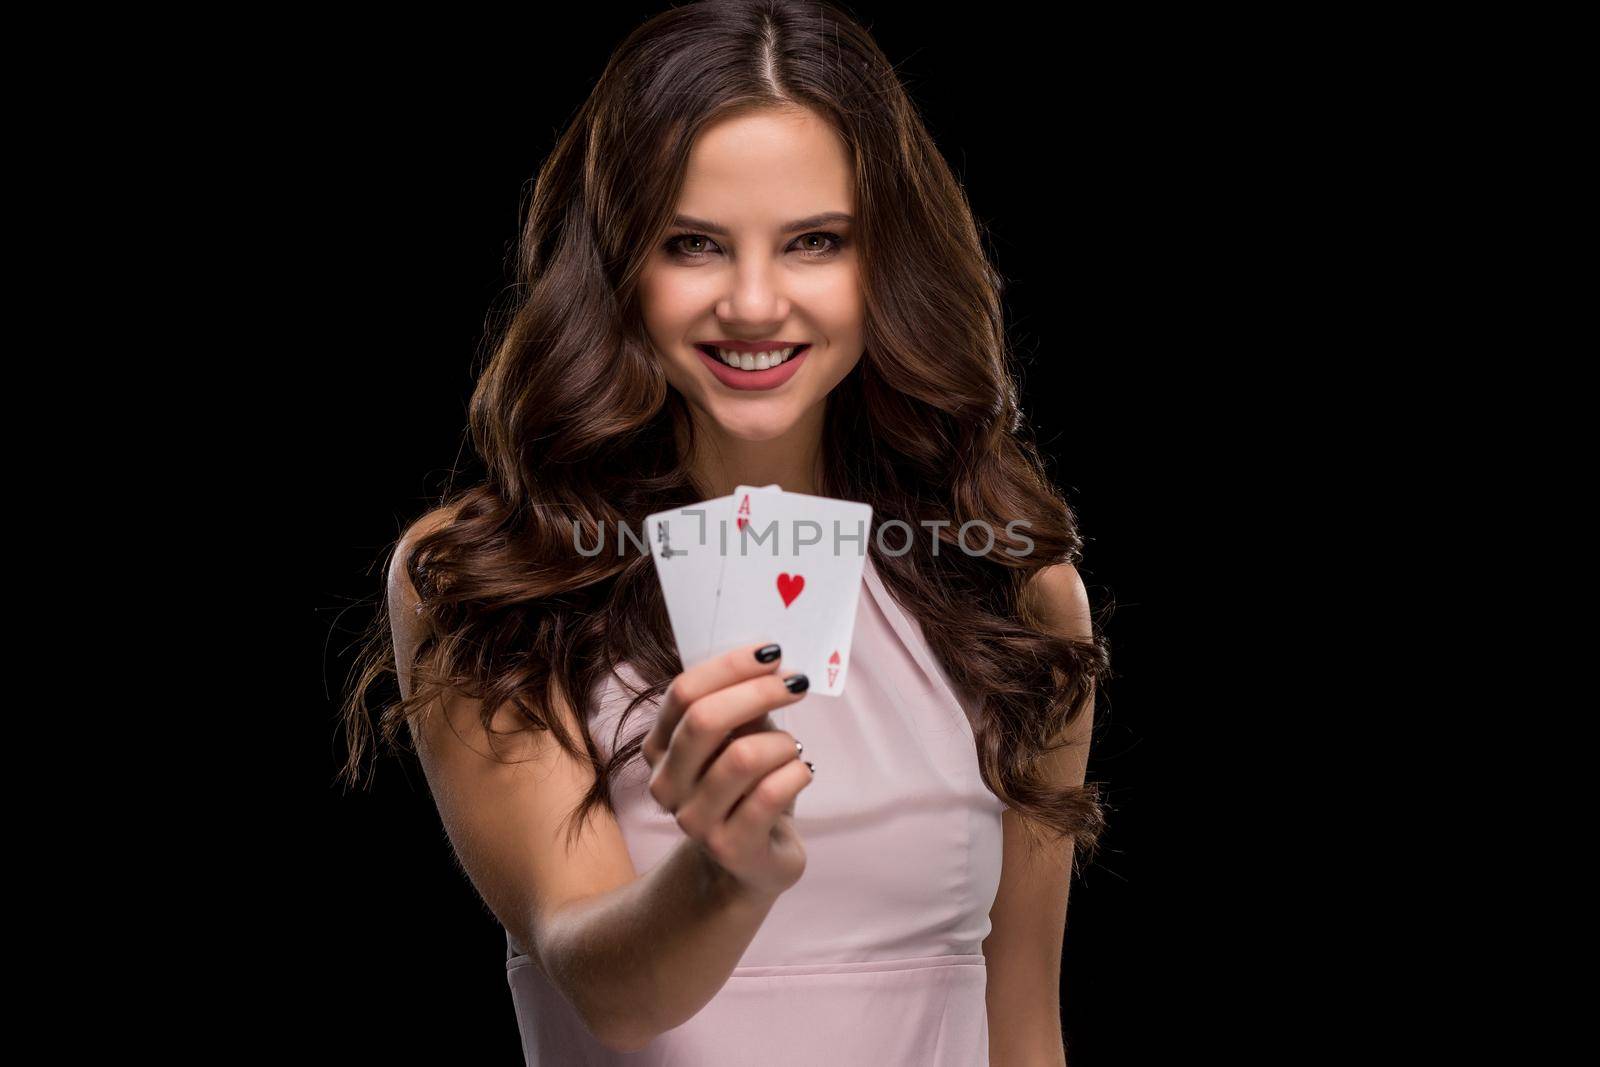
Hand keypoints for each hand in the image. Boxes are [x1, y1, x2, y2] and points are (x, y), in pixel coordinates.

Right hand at [642, 641, 814, 902]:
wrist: (749, 861)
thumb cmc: (746, 786)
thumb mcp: (736, 738)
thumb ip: (739, 703)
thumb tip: (769, 659)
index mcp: (659, 746)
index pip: (683, 693)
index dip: (730, 666)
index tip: (771, 652)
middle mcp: (666, 784)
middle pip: (705, 719)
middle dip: (759, 693)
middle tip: (797, 684)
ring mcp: (694, 820)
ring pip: (742, 757)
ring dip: (782, 743)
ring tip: (793, 748)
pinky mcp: (730, 847)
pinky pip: (770, 794)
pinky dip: (797, 773)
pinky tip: (802, 772)